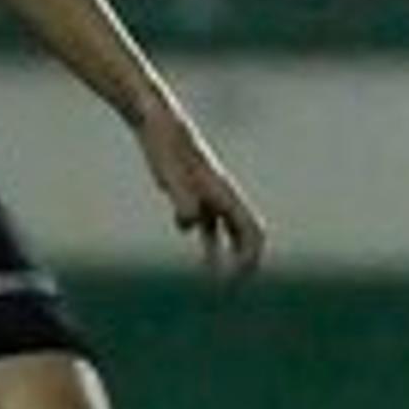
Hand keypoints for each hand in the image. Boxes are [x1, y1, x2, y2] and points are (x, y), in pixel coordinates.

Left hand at [135, 103, 266, 278]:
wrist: (158, 120)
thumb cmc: (165, 145)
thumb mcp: (171, 174)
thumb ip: (183, 198)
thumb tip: (189, 225)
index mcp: (223, 193)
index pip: (251, 231)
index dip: (249, 257)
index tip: (236, 279)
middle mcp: (222, 196)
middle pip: (247, 234)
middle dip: (246, 261)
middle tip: (235, 288)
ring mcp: (210, 195)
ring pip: (228, 231)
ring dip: (228, 256)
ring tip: (221, 282)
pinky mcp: (194, 192)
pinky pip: (209, 224)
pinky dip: (210, 243)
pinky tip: (201, 255)